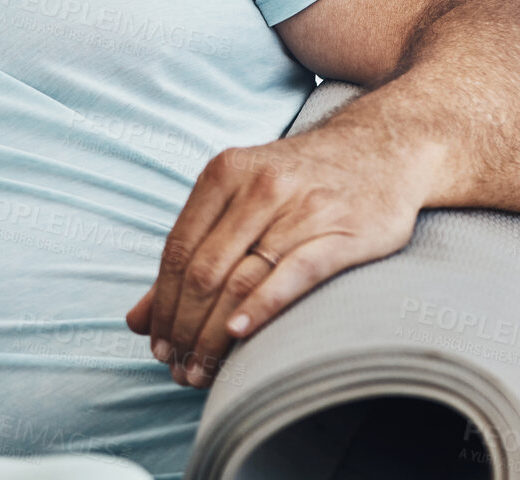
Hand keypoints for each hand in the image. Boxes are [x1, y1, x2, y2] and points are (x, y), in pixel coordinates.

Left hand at [125, 124, 432, 387]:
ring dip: (215, 333)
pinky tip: (239, 335)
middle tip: (177, 367)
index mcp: (223, 173)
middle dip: (184, 326)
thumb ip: (189, 254)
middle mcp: (259, 187)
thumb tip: (137, 319)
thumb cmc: (298, 182)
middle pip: (204, 269)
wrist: (382, 148)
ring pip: (243, 279)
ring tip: (202, 370)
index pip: (177, 250)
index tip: (155, 343)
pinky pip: (295, 275)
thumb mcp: (238, 198)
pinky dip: (262, 307)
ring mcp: (302, 208)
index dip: (162, 304)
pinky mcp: (344, 233)